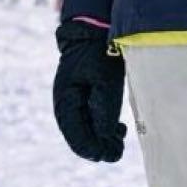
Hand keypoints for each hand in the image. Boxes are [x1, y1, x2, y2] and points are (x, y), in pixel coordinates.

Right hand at [52, 21, 126, 162]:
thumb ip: (104, 110)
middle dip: (100, 146)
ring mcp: (74, 103)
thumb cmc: (98, 54)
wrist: (93, 31)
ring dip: (103, 138)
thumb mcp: (104, 81)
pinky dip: (103, 128)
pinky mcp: (84, 98)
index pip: (77, 139)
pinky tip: (118, 129)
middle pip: (81, 138)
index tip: (112, 154)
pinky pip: (90, 121)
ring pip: (86, 132)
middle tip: (119, 147)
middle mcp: (66, 107)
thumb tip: (104, 139)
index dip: (95, 150)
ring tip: (120, 135)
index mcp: (66, 104)